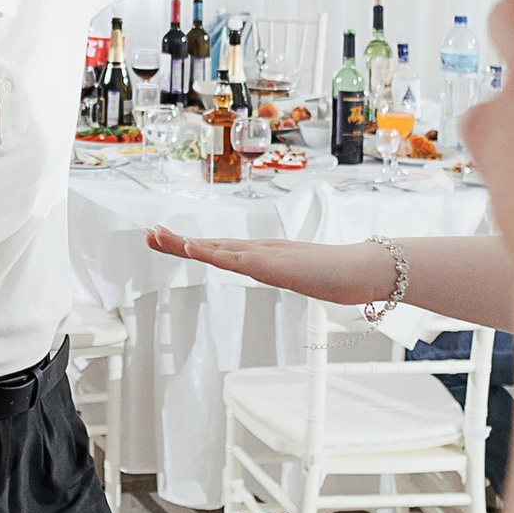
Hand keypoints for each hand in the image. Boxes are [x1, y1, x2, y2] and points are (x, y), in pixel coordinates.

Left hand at [148, 230, 377, 302]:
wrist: (365, 270)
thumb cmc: (339, 274)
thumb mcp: (301, 278)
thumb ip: (286, 274)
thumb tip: (278, 275)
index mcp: (264, 255)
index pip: (221, 249)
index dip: (192, 244)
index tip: (167, 239)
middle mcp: (260, 250)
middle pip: (212, 245)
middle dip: (178, 241)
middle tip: (149, 234)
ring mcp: (266, 255)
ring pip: (218, 248)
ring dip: (186, 243)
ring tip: (158, 236)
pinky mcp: (274, 264)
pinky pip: (236, 259)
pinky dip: (211, 252)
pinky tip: (193, 248)